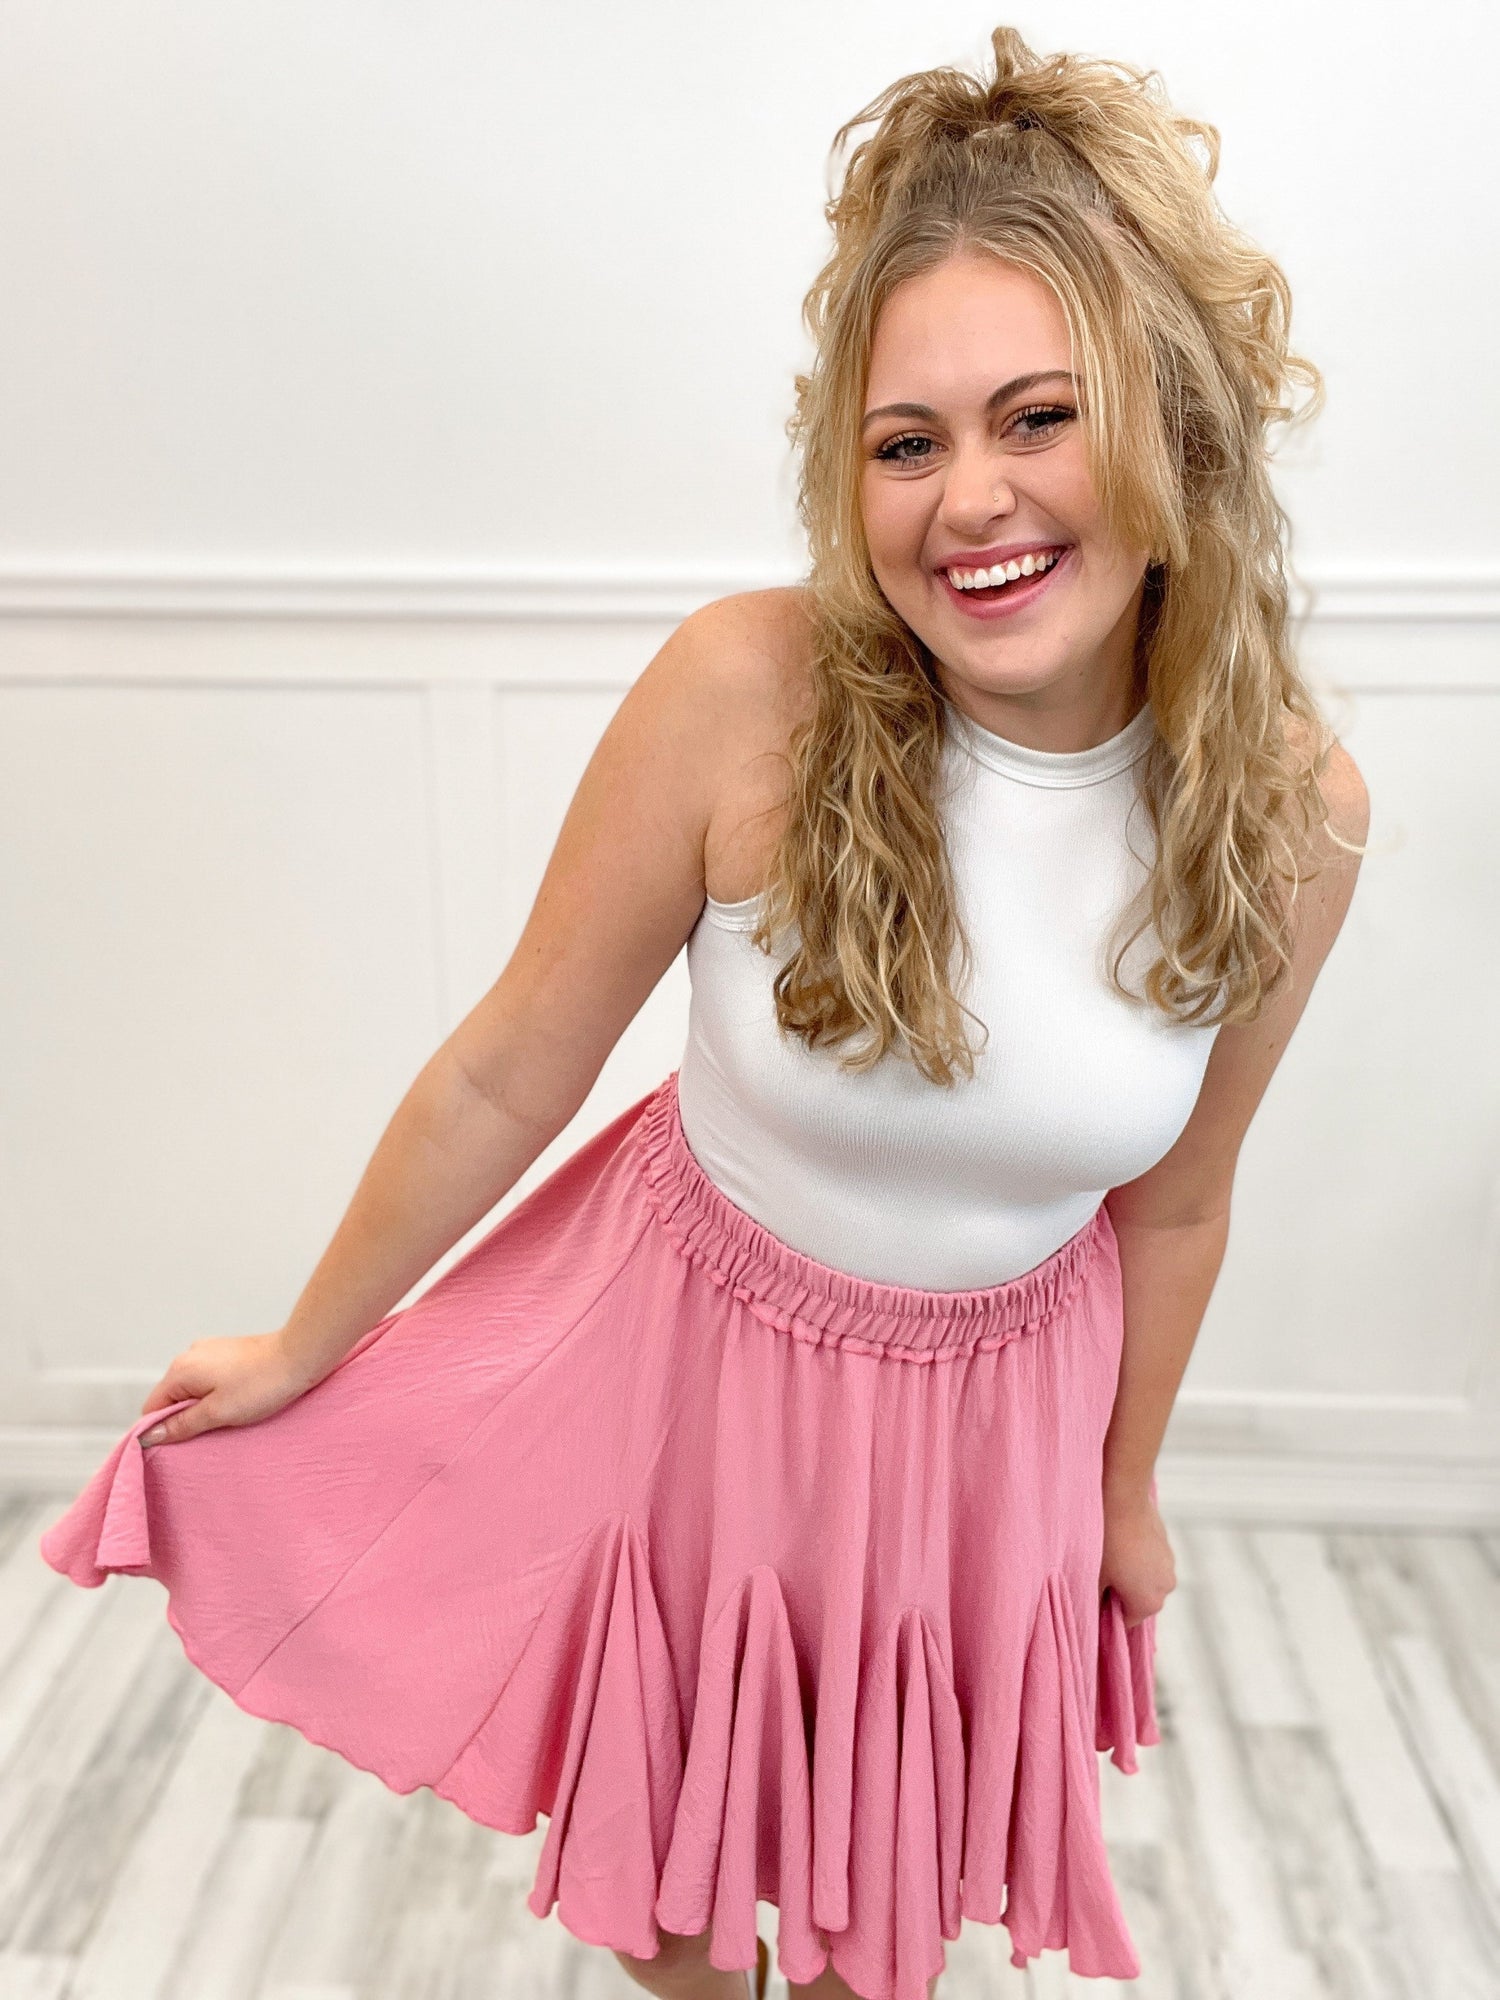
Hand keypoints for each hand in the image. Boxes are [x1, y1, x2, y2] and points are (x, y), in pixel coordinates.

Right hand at [138, 1330, 321, 1446]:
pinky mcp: (227, 1353)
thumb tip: (149, 1435)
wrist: (300, 1356)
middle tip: (209, 1432)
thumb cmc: (263, 1383)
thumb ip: (181, 1425)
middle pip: (171, 1398)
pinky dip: (216, 1395)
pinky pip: (209, 1380)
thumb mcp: (217, 1413)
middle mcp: (190, 1355)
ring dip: (203, 1407)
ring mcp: (209, 1351)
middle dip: (184, 1418)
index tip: (178, 1446)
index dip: (160, 1430)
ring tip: (227, 1417)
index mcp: (180, 1369)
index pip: (152, 1407)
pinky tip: (237, 1402)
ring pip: (192, 1390)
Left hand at [1100, 1484, 1176, 1628]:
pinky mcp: (1168, 1546)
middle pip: (1139, 1602)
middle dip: (1121, 1594)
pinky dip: (1140, 1559)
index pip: (1126, 1623)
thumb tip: (1094, 1612)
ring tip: (1112, 1556)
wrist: (1124, 1500)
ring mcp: (1170, 1566)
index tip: (1095, 1599)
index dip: (1108, 1613)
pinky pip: (1152, 1562)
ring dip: (1132, 1576)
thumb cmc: (1107, 1542)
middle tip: (1101, 1576)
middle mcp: (1166, 1590)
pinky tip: (1123, 1544)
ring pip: (1147, 1581)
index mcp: (1149, 1604)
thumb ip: (1096, 1602)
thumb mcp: (1094, 1578)